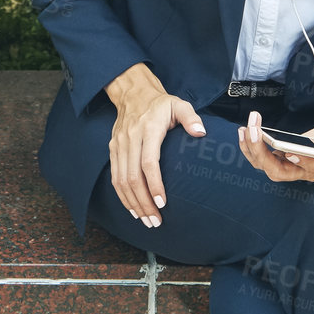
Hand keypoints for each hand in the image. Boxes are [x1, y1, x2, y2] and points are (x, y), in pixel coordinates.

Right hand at [104, 63, 206, 228]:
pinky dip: (122, 195)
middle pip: (132, 177)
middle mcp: (130, 138)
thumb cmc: (160, 103)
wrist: (133, 92)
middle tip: (156, 221)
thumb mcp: (179, 104)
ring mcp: (119, 145)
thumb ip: (191, 118)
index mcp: (148, 129)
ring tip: (146, 220)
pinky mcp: (113, 149)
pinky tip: (132, 208)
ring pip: (120, 180)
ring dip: (132, 203)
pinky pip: (114, 176)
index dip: (154, 185)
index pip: (148, 162)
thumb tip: (201, 133)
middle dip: (143, 202)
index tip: (162, 203)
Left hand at [237, 111, 313, 183]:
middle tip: (253, 130)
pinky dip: (252, 147)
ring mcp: (295, 167)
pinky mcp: (286, 160)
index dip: (299, 161)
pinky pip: (265, 159)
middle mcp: (308, 171)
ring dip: (252, 149)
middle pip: (279, 172)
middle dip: (262, 152)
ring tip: (245, 129)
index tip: (288, 151)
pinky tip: (246, 132)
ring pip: (268, 167)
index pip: (310, 169)